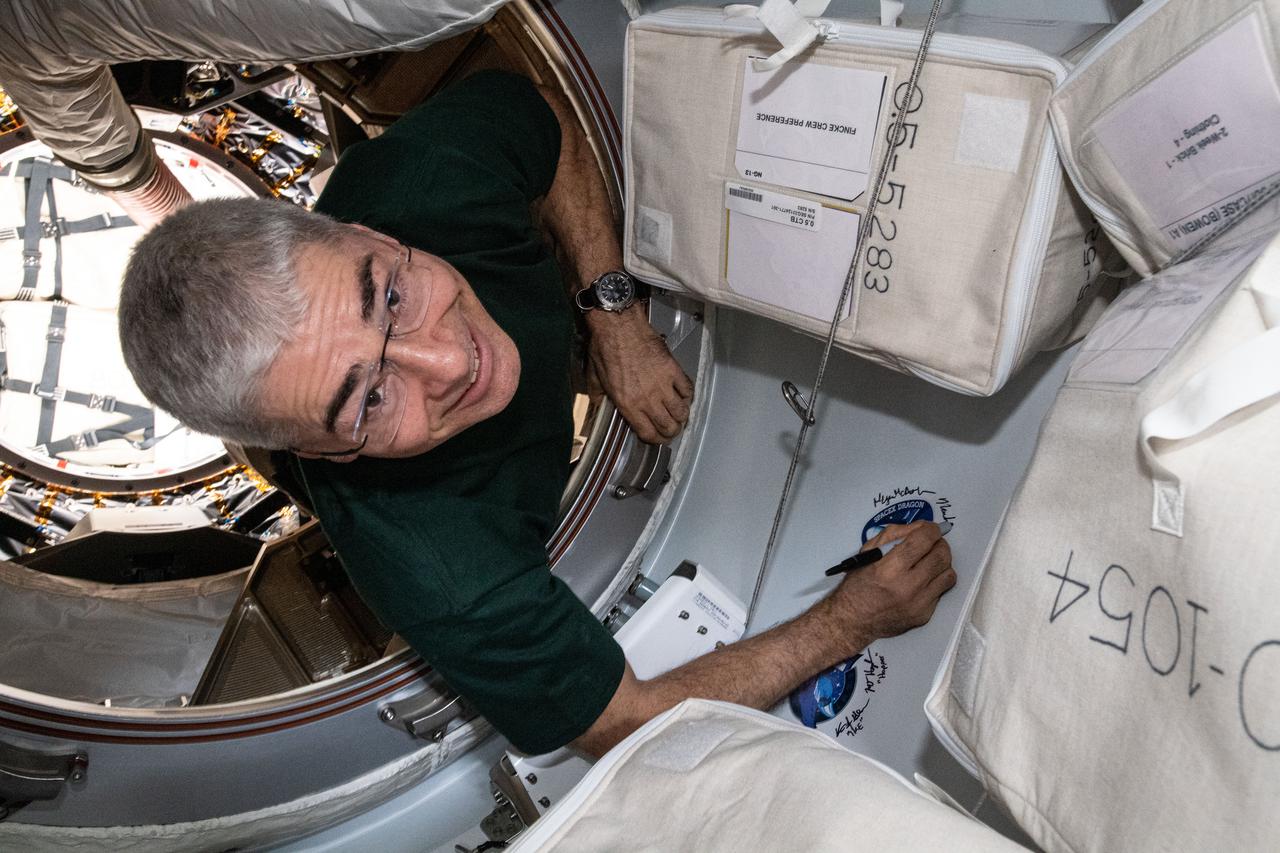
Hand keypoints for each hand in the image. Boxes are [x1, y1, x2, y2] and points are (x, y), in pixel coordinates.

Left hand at [587, 308, 693, 443]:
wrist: (618, 325)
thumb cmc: (605, 347)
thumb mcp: (594, 377)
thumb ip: (598, 395)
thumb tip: (597, 404)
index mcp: (628, 404)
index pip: (649, 433)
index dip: (655, 440)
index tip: (656, 438)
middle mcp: (647, 398)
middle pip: (669, 426)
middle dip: (672, 432)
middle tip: (671, 429)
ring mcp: (662, 384)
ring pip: (681, 411)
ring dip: (682, 416)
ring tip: (679, 415)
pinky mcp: (673, 369)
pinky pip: (687, 389)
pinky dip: (688, 396)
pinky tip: (683, 395)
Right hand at [819, 521, 955, 657]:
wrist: (853, 620)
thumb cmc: (858, 584)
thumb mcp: (868, 552)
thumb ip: (894, 534)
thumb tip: (921, 527)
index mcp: (889, 567)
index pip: (923, 540)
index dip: (931, 529)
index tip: (931, 529)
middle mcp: (907, 586)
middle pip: (941, 555)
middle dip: (940, 544)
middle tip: (932, 544)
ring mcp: (918, 603)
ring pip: (948, 574)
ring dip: (941, 563)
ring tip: (929, 562)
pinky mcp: (924, 615)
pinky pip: (941, 592)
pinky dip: (935, 582)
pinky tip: (922, 582)